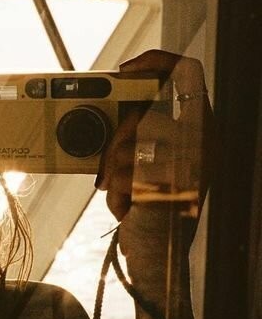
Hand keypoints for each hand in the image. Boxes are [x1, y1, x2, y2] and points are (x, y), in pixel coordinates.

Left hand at [96, 50, 210, 220]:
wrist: (159, 256)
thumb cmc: (149, 207)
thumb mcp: (151, 160)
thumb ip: (143, 129)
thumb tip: (115, 101)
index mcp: (205, 129)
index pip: (190, 72)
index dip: (157, 61)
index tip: (124, 70)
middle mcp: (208, 143)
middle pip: (145, 111)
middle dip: (118, 138)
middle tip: (110, 163)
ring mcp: (193, 164)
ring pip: (129, 143)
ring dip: (115, 172)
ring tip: (124, 193)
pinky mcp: (172, 187)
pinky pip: (124, 177)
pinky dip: (117, 196)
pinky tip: (130, 210)